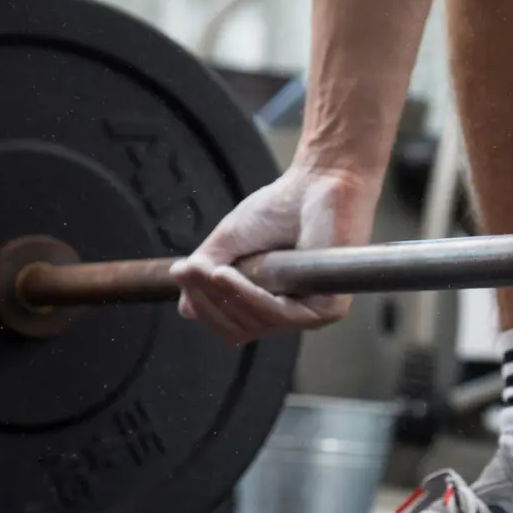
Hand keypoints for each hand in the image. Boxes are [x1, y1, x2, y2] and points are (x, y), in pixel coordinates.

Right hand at [170, 166, 378, 345]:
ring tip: (209, 272)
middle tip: (191, 273)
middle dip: (208, 301)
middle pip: (238, 330)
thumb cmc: (284, 207)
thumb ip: (208, 274)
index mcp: (271, 303)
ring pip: (256, 324)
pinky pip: (280, 314)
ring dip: (225, 297)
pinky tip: (228, 277)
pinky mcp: (329, 307)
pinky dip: (249, 297)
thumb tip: (185, 309)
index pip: (231, 325)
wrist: (318, 182)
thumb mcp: (231, 242)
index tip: (183, 276)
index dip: (203, 306)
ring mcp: (310, 313)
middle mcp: (291, 313)